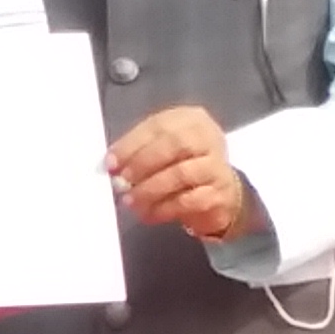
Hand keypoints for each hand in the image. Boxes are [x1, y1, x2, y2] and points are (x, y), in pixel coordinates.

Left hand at [107, 107, 251, 242]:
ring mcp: (216, 166)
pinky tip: (150, 213)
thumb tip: (113, 165)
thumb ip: (140, 152)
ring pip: (181, 173)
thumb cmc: (186, 166)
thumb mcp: (165, 151)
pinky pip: (188, 201)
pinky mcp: (219, 194)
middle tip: (123, 180)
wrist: (223, 194)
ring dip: (150, 189)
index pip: (159, 126)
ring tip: (131, 200)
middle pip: (174, 144)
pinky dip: (164, 208)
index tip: (111, 162)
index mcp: (191, 120)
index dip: (132, 144)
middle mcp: (208, 138)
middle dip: (143, 162)